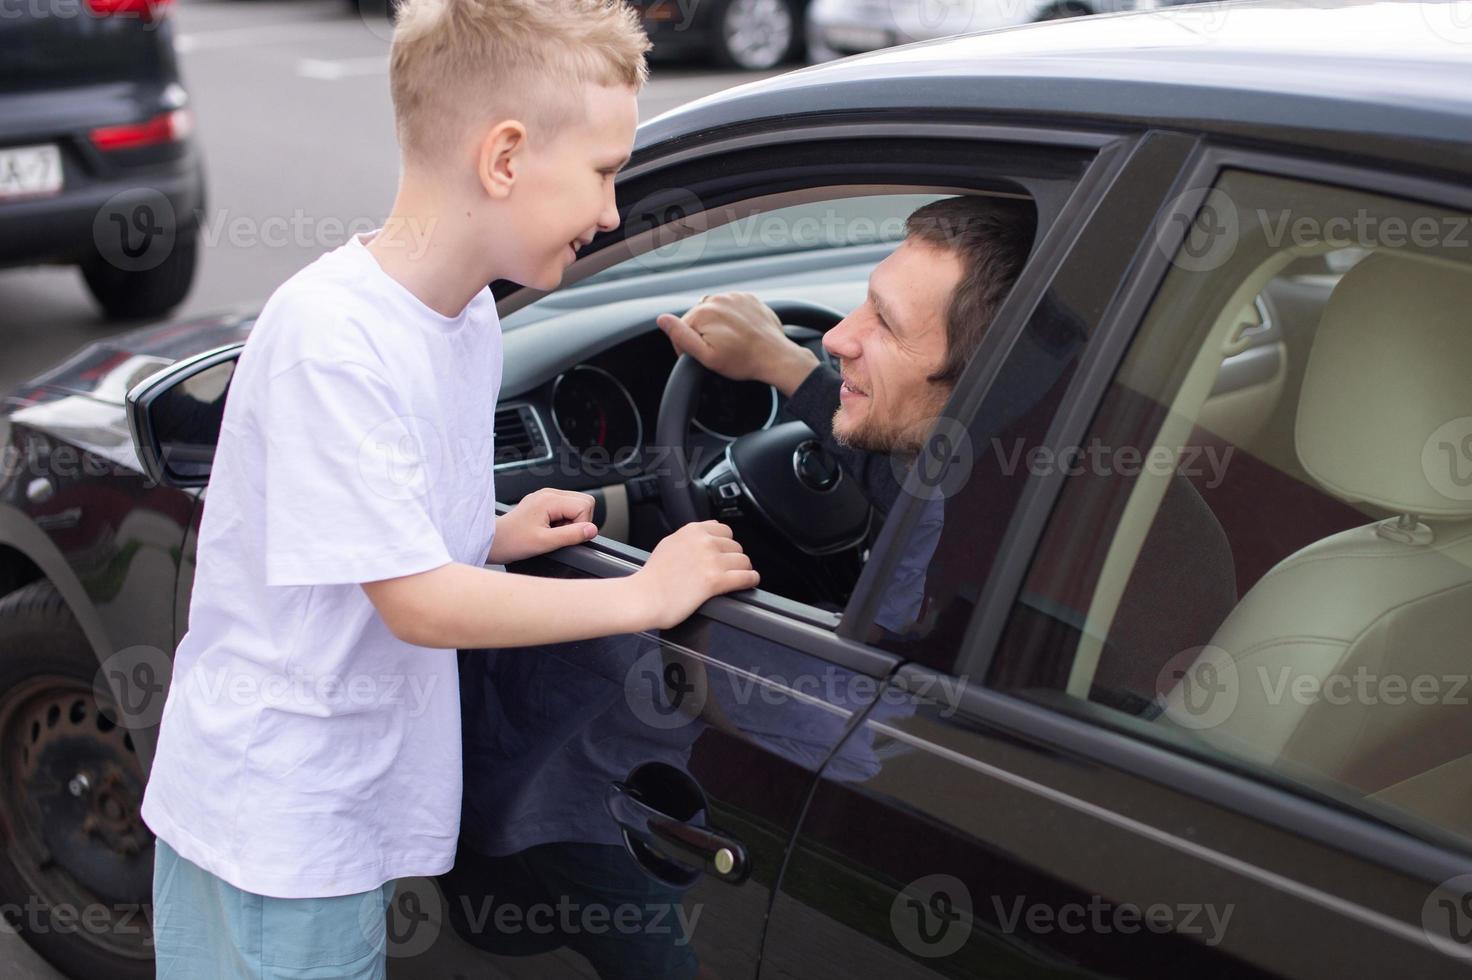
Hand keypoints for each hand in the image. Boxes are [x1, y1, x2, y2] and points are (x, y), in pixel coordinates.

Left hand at [488, 488, 597, 563]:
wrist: (492, 540)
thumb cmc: (511, 541)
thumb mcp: (544, 543)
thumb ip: (571, 535)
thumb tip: (592, 530)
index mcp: (549, 499)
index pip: (585, 506)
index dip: (580, 525)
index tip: (565, 536)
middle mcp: (549, 493)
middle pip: (585, 502)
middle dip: (578, 521)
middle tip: (559, 533)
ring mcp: (546, 496)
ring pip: (577, 505)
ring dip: (570, 522)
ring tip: (552, 532)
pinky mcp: (544, 503)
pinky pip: (566, 508)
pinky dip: (563, 521)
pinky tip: (548, 529)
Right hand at [632, 521, 759, 628]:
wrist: (643, 597)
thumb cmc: (652, 577)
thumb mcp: (669, 544)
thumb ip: (690, 537)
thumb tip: (708, 533)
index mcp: (692, 530)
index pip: (724, 530)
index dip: (726, 544)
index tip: (724, 554)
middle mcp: (704, 541)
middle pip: (736, 546)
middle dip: (733, 558)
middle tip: (726, 570)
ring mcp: (711, 560)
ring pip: (743, 561)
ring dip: (742, 570)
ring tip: (738, 578)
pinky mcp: (716, 580)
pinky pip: (746, 577)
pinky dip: (751, 580)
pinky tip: (749, 582)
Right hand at [656, 292, 818, 395]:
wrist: (775, 357)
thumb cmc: (742, 360)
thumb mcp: (706, 356)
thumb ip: (681, 336)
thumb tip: (662, 319)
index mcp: (703, 312)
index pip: (681, 328)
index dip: (687, 347)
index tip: (701, 358)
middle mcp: (717, 299)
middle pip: (698, 318)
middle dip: (703, 335)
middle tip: (720, 352)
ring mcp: (734, 296)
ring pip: (714, 311)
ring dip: (717, 326)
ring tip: (731, 342)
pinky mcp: (748, 298)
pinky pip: (731, 307)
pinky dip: (732, 319)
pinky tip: (740, 333)